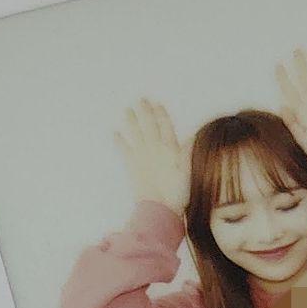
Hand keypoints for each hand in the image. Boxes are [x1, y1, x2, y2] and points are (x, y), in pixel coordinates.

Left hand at [114, 99, 190, 213]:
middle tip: (140, 99)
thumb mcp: (188, 171)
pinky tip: (115, 132)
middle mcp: (154, 147)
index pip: (165, 125)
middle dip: (145, 111)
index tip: (157, 103)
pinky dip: (119, 140)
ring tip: (127, 110)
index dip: (161, 113)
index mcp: (170, 148)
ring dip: (131, 120)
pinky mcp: (131, 165)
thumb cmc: (177, 193)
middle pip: (148, 124)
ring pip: (135, 132)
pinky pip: (123, 149)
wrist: (160, 207)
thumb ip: (188, 152)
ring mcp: (141, 155)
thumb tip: (191, 136)